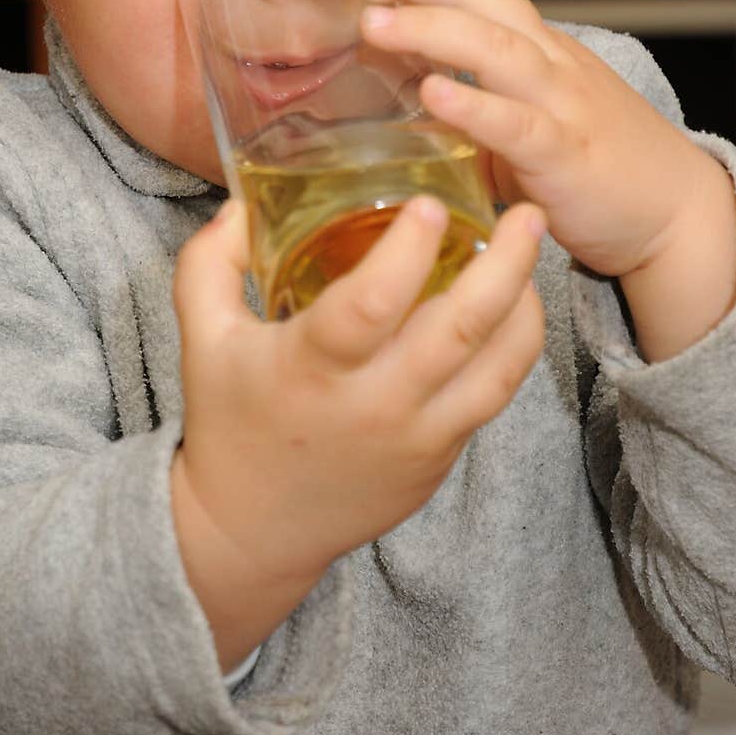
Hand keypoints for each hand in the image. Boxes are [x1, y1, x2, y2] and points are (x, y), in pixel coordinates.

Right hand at [171, 191, 544, 661]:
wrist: (253, 531)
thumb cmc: (228, 420)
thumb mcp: (201, 337)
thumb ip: (210, 262)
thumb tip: (241, 203)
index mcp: (310, 369)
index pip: (368, 306)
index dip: (405, 252)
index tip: (431, 203)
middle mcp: (372, 406)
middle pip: (457, 332)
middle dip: (504, 266)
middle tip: (527, 212)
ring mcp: (415, 438)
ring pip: (496, 370)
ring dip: (525, 306)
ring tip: (534, 249)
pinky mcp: (438, 458)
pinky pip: (492, 396)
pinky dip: (514, 346)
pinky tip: (516, 303)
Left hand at [350, 0, 713, 281]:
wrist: (674, 210)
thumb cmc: (596, 165)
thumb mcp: (526, 118)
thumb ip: (468, 98)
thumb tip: (402, 79)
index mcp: (540, 50)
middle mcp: (550, 63)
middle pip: (483, 0)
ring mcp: (560, 105)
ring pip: (495, 48)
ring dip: (431, 28)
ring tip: (376, 22)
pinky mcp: (566, 154)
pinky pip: (516, 123)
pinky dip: (472, 106)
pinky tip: (433, 93)